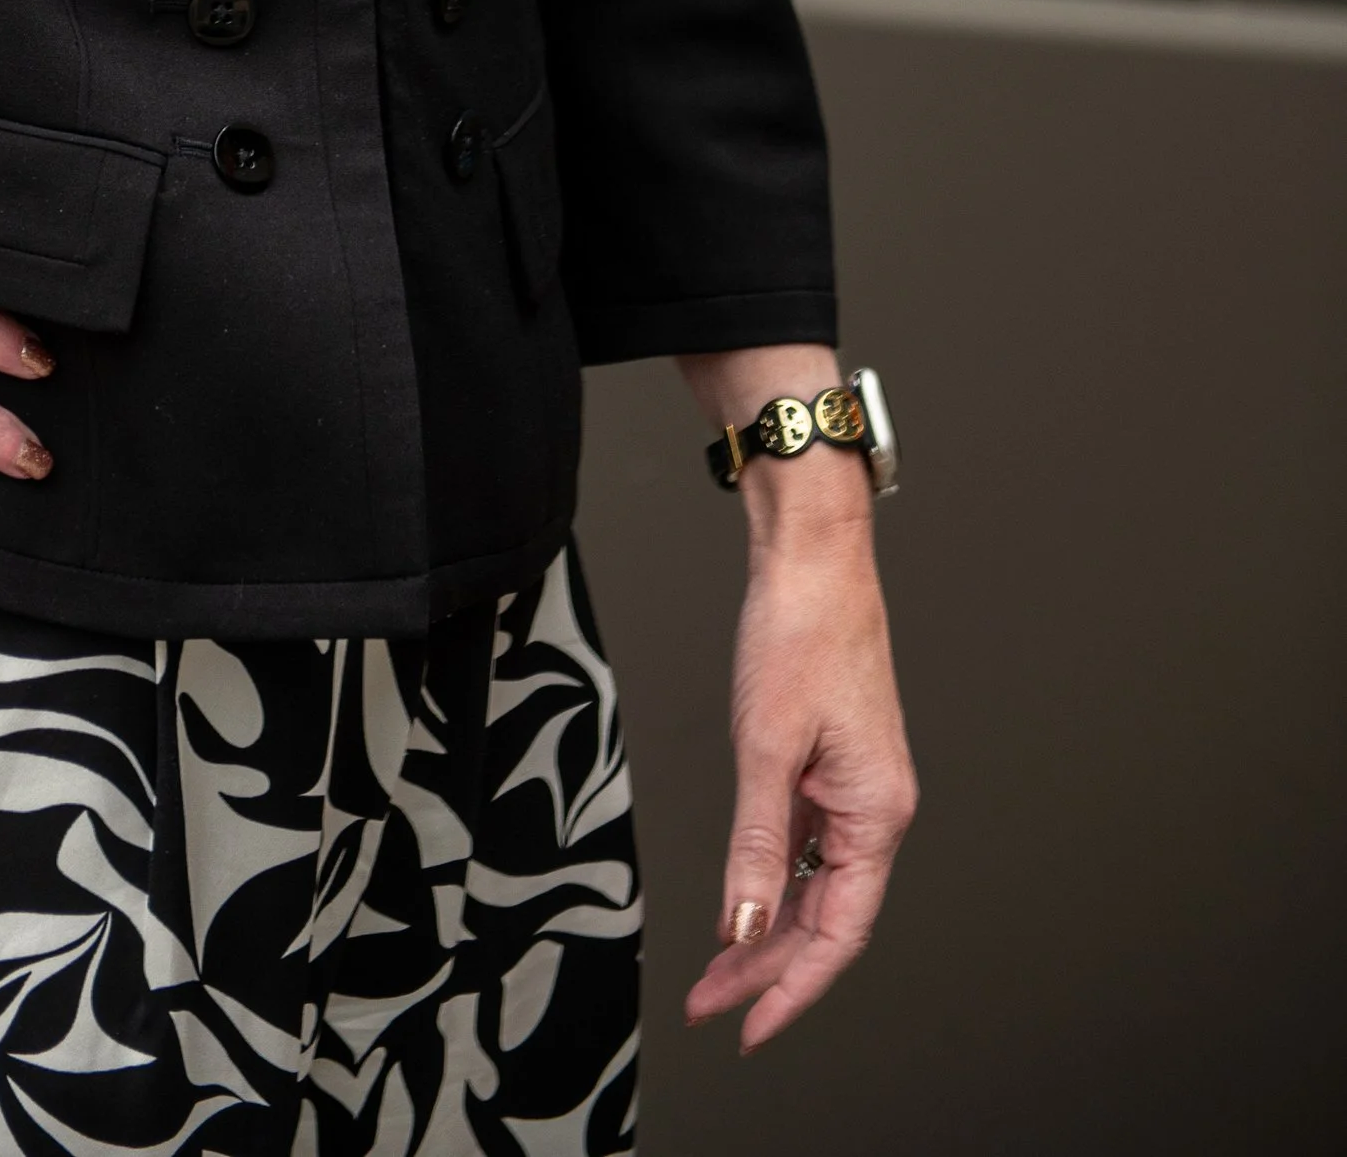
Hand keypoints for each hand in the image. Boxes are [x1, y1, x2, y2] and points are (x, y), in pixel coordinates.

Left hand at [684, 471, 916, 1052]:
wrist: (813, 556)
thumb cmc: (799, 633)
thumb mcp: (765, 746)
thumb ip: (757, 845)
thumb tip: (742, 928)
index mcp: (877, 814)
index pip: (839, 935)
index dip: (792, 990)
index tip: (746, 1029)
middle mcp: (876, 811)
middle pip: (826, 919)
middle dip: (767, 968)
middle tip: (707, 1005)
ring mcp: (856, 789)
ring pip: (816, 887)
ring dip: (766, 930)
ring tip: (713, 972)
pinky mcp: (833, 766)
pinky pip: (809, 847)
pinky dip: (774, 880)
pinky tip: (741, 903)